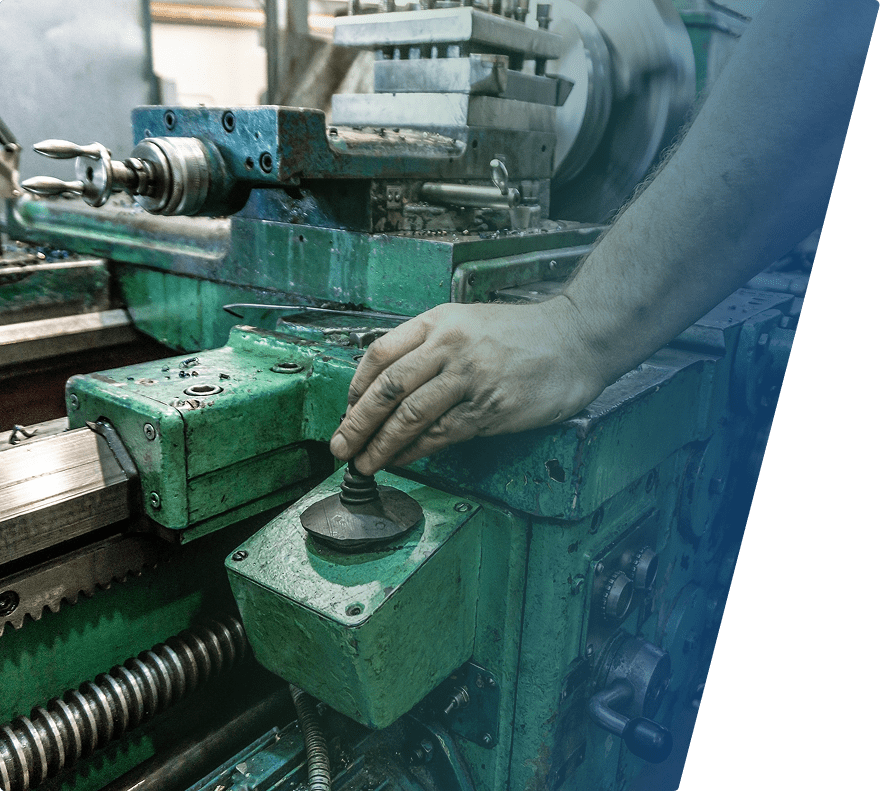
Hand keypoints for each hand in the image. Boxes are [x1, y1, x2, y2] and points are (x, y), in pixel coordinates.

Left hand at [329, 298, 607, 474]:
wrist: (576, 340)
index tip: (348, 410)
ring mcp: (470, 378)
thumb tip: (392, 387)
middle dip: (357, 423)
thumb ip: (432, 346)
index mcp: (439, 322)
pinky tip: (401, 461)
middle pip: (387, 388)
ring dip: (380, 445)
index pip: (380, 353)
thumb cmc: (523, 334)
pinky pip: (442, 435)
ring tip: (364, 464)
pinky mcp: (490, 409)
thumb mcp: (469, 322)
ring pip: (409, 416)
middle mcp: (449, 346)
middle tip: (340, 446)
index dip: (356, 386)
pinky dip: (415, 452)